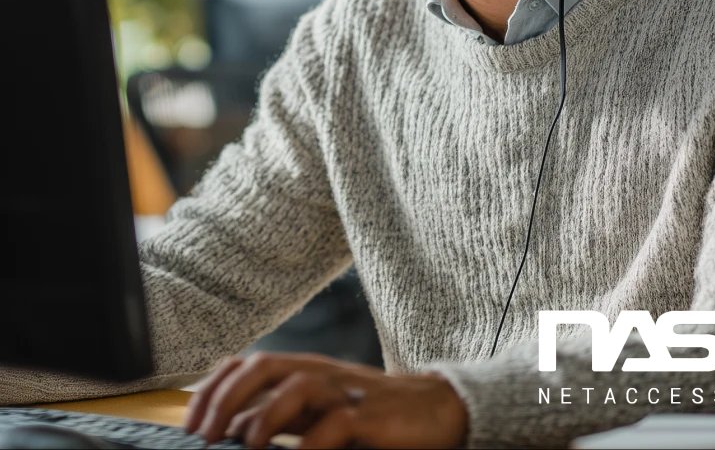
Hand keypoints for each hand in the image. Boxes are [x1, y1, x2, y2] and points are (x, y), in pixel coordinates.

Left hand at [185, 350, 468, 448]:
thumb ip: (279, 418)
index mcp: (301, 370)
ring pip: (296, 385)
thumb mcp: (317, 413)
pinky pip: (335, 424)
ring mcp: (343, 391)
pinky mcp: (369, 415)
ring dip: (264, 416)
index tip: (189, 424)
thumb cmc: (370, 416)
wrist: (434, 410)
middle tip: (204, 437)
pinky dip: (311, 444)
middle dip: (227, 398)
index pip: (245, 364)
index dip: (212, 388)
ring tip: (246, 446)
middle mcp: (318, 372)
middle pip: (263, 367)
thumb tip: (227, 433)